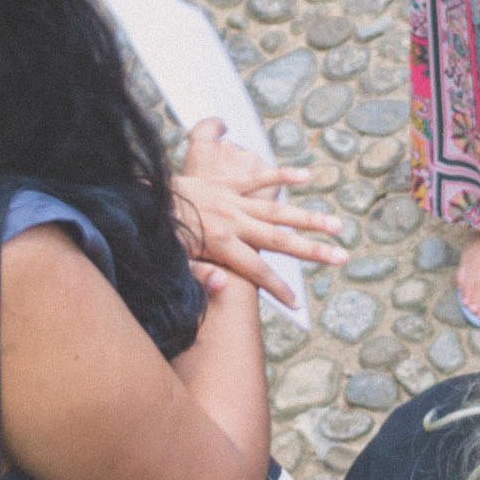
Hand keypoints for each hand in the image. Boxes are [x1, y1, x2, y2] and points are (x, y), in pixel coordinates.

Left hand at [170, 121, 345, 298]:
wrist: (139, 196)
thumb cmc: (154, 234)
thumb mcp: (172, 261)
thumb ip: (197, 275)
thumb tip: (223, 288)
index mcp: (221, 244)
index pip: (257, 270)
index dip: (277, 288)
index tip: (296, 303)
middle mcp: (233, 221)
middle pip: (280, 239)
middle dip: (312, 250)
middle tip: (341, 257)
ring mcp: (233, 200)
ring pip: (278, 209)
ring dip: (308, 217)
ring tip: (336, 225)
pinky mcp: (227, 183)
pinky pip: (258, 177)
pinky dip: (282, 175)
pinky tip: (306, 176)